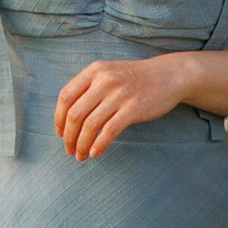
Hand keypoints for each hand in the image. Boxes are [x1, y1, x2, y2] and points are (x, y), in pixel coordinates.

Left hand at [54, 54, 189, 159]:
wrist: (169, 75)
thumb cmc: (135, 79)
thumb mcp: (109, 73)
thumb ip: (89, 88)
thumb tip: (67, 117)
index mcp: (94, 71)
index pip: (66, 96)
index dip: (58, 118)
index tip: (60, 134)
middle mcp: (104, 80)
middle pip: (75, 114)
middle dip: (69, 137)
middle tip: (69, 150)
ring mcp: (119, 94)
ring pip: (90, 125)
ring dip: (82, 145)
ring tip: (81, 156)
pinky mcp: (134, 108)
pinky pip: (109, 131)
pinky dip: (99, 145)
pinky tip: (96, 153)